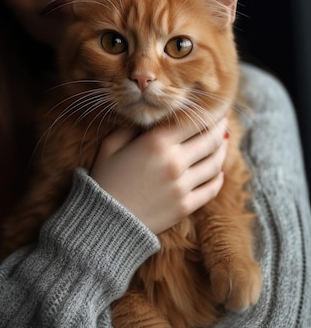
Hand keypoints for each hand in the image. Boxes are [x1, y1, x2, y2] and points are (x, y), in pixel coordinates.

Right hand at [90, 118, 228, 234]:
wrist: (104, 220)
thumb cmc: (105, 179)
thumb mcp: (112, 145)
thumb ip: (133, 128)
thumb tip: (152, 118)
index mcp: (157, 143)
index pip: (194, 121)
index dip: (208, 112)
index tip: (214, 107)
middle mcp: (174, 162)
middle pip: (210, 140)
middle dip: (220, 127)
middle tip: (223, 121)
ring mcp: (182, 186)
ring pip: (215, 163)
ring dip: (222, 150)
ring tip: (222, 143)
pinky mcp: (185, 206)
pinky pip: (211, 189)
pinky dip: (218, 178)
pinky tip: (218, 172)